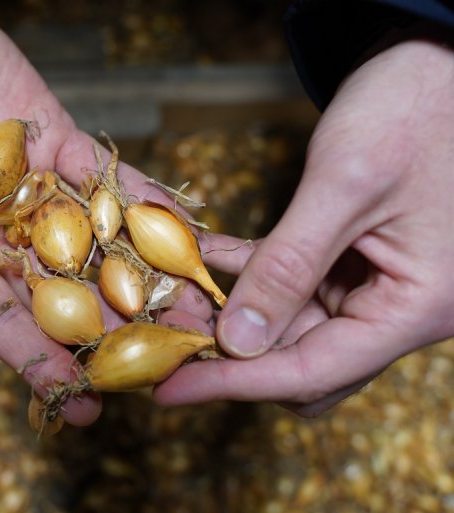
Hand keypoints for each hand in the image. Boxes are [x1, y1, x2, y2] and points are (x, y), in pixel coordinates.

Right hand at [0, 0, 212, 425]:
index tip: (82, 405)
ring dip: (143, 276)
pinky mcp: (56, 142)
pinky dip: (143, 204)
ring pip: (92, 241)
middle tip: (165, 366)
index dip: (37, 360)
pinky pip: (104, 179)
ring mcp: (30, 185)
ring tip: (195, 312)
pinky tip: (187, 233)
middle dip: (110, 328)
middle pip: (58, 290)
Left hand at [154, 39, 453, 415]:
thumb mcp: (345, 186)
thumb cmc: (413, 110)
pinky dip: (253, 277)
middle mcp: (399, 309)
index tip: (169, 390)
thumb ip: (290, 266)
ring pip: (294, 330)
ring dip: (237, 315)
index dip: (235, 385)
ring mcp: (376, 288)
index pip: (312, 371)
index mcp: (416, 307)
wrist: (439, 64)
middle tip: (168, 342)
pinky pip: (295, 287)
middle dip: (235, 356)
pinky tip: (208, 263)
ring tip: (178, 300)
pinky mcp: (354, 263)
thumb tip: (239, 341)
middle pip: (304, 363)